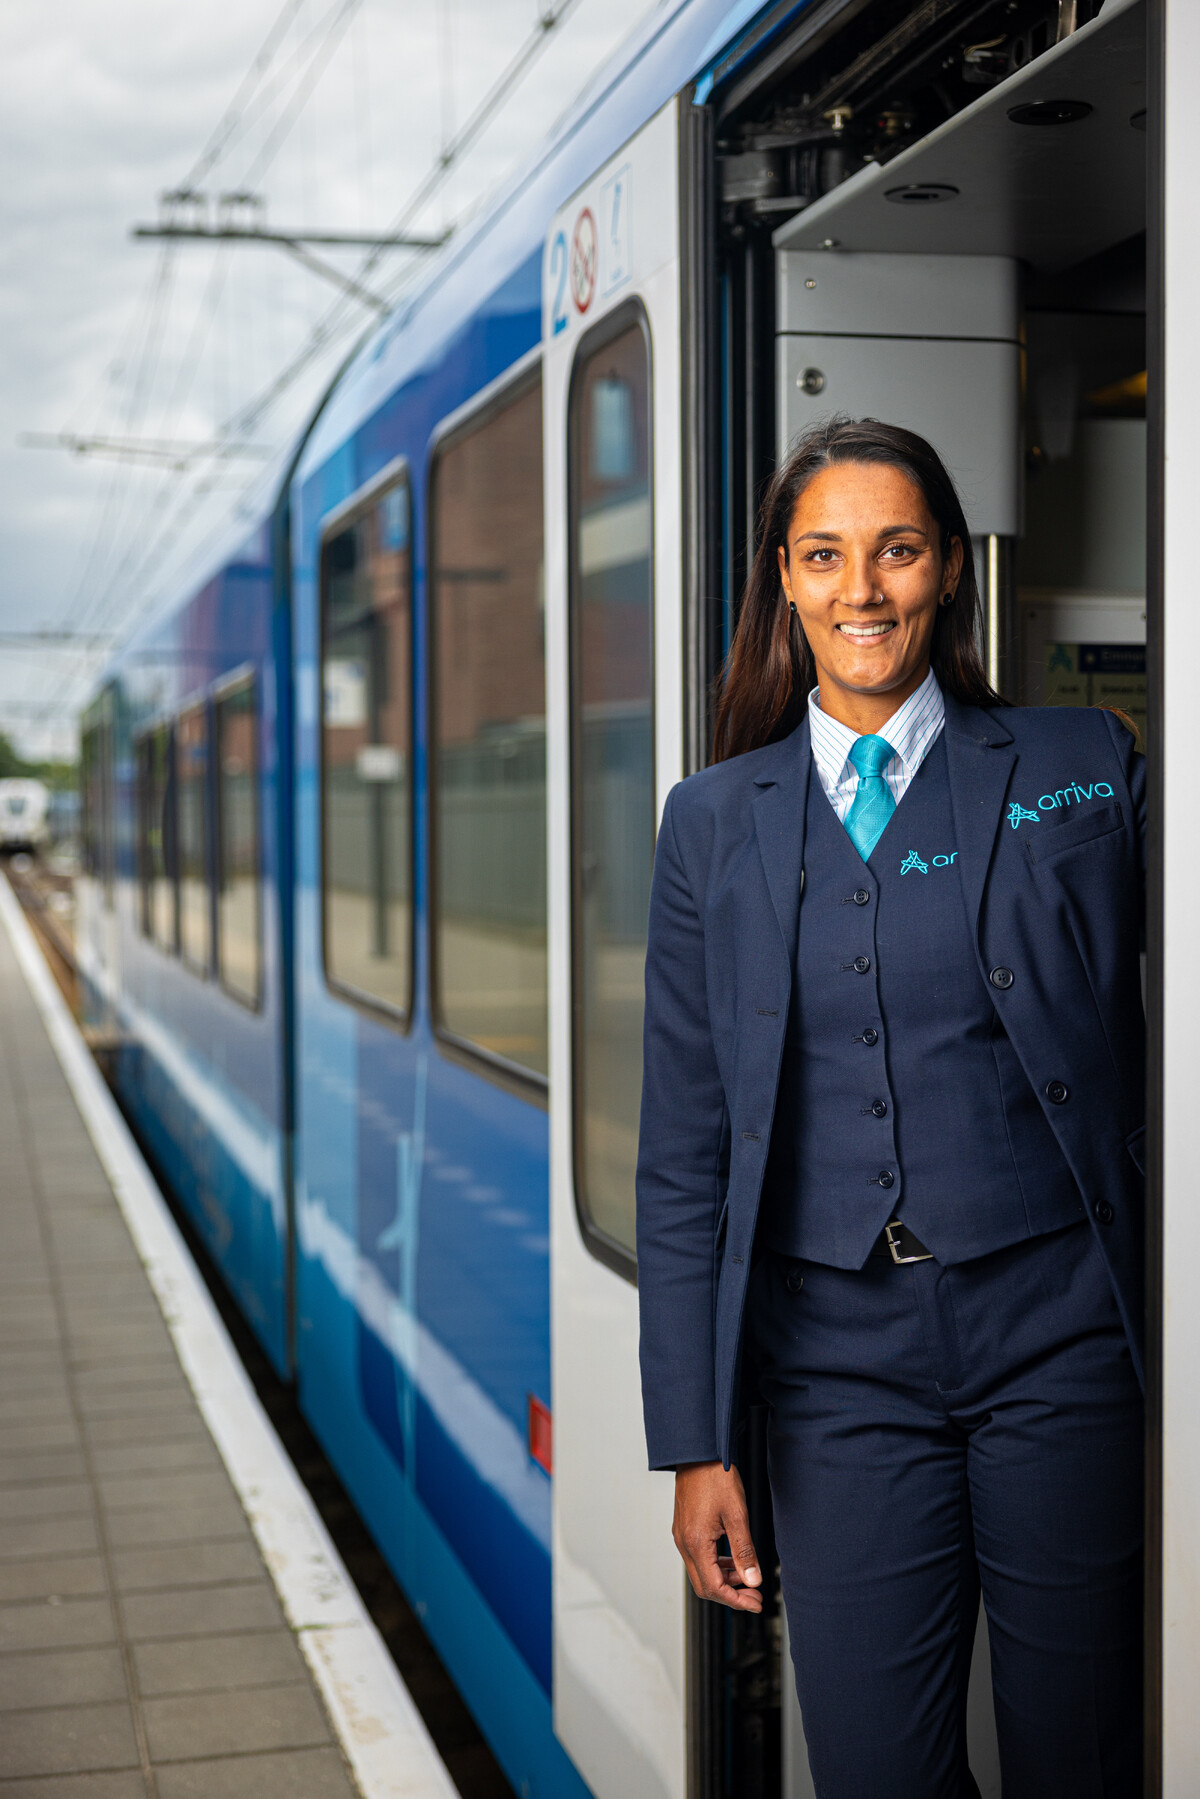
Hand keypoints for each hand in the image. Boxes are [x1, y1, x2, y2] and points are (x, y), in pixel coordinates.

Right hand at [673, 1461, 762, 1612]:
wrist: (698, 1453)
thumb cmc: (715, 1477)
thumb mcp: (737, 1515)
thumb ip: (744, 1551)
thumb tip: (753, 1580)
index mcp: (696, 1543)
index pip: (713, 1587)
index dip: (736, 1601)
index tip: (754, 1603)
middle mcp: (684, 1543)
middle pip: (704, 1585)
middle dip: (731, 1595)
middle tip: (753, 1596)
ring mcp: (682, 1536)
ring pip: (701, 1572)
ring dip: (724, 1580)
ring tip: (748, 1578)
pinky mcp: (684, 1528)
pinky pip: (699, 1557)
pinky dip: (717, 1565)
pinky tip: (733, 1560)